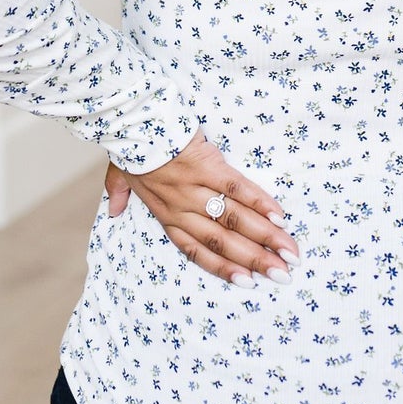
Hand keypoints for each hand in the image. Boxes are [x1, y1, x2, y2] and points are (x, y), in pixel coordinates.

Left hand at [104, 131, 300, 286]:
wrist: (133, 120)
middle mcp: (183, 209)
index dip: (225, 268)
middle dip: (257, 260)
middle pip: (224, 242)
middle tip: (283, 275)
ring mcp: (197, 189)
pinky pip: (237, 189)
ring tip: (290, 253)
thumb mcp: (119, 173)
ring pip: (236, 220)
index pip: (198, 250)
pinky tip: (279, 217)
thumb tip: (112, 211)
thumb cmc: (128, 145)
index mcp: (166, 215)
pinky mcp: (209, 166)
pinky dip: (259, 203)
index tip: (249, 282)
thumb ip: (118, 193)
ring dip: (267, 238)